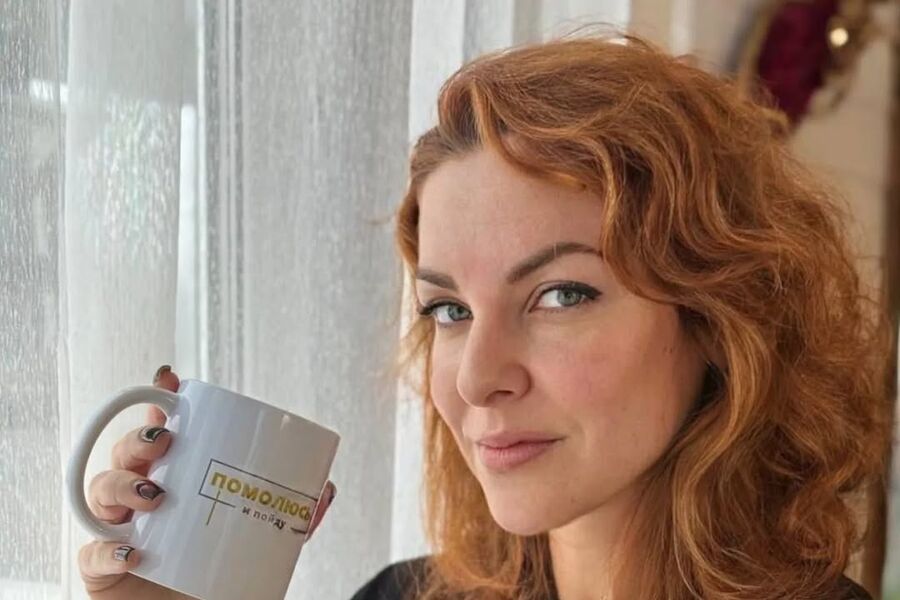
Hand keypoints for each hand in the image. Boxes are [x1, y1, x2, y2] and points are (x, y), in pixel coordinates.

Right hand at [77, 365, 337, 598]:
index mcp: (177, 476)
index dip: (160, 398)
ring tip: (155, 494)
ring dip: (122, 482)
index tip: (172, 380)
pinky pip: (91, 552)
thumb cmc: (225, 573)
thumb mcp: (264, 537)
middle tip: (166, 440)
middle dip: (140, 437)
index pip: (161, 428)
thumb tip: (325, 490)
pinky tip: (132, 549)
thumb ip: (296, 516)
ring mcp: (120, 528)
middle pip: (127, 451)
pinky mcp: (105, 568)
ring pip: (102, 489)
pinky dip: (106, 548)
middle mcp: (142, 495)